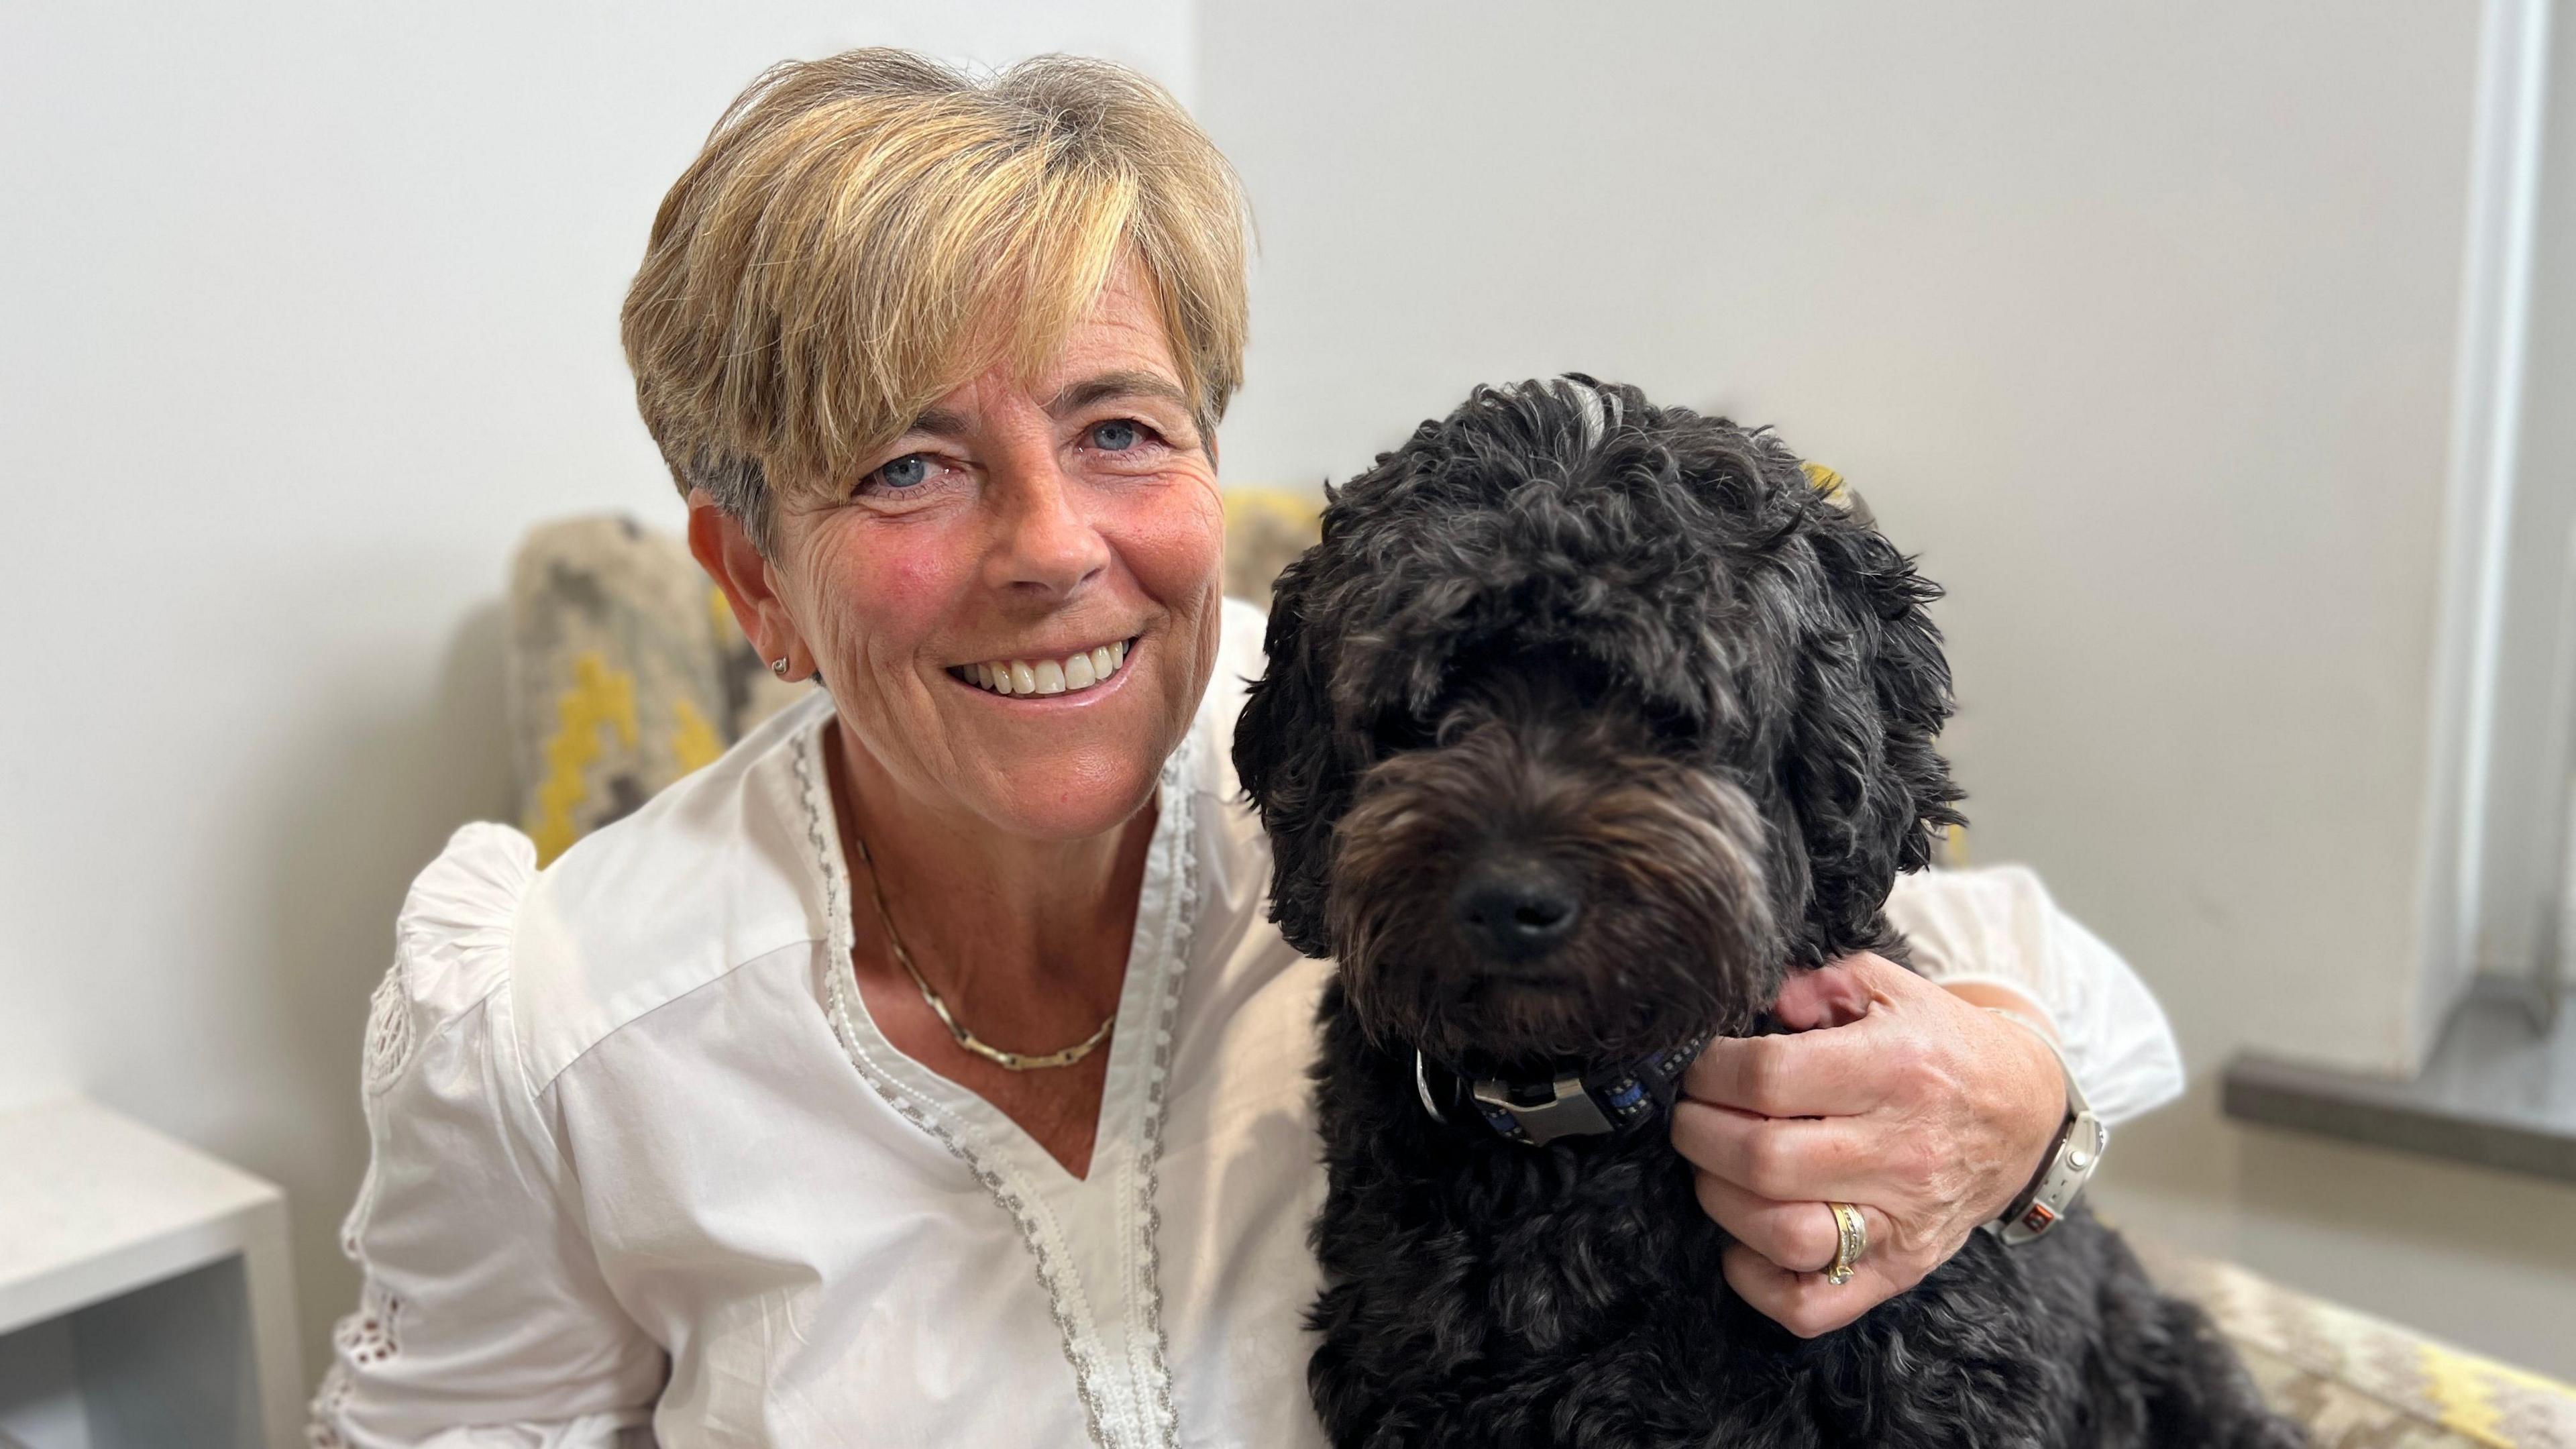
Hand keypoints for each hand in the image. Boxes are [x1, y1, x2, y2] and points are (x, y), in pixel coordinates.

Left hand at [1668, 952, 2065, 1336]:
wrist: (2025, 1114)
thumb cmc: (1941, 1047)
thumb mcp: (1890, 989)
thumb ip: (1819, 982)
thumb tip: (1762, 1004)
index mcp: (1894, 1069)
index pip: (1767, 1078)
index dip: (1711, 1072)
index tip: (1700, 1067)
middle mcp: (1901, 1151)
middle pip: (1763, 1159)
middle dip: (1699, 1134)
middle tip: (1691, 1115)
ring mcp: (1902, 1220)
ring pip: (1783, 1234)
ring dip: (1721, 1201)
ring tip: (1714, 1167)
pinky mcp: (1901, 1269)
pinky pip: (1813, 1305)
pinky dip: (1758, 1282)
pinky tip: (1742, 1240)